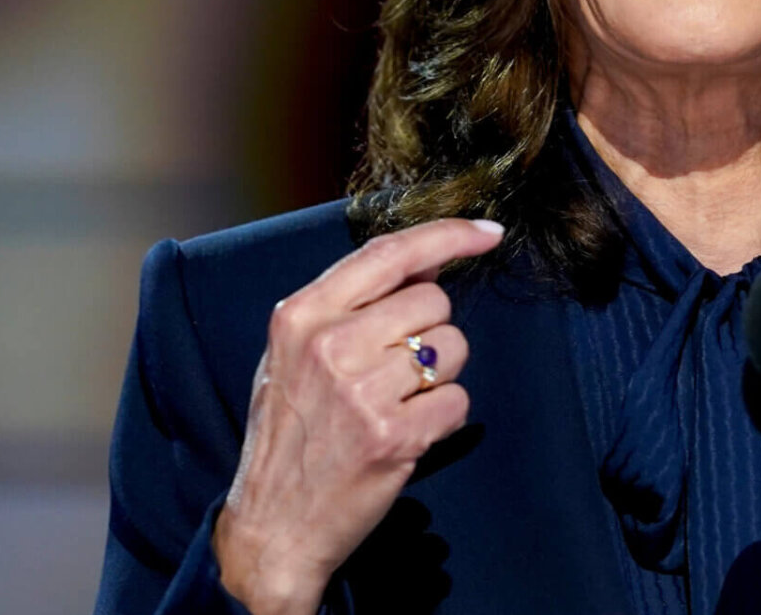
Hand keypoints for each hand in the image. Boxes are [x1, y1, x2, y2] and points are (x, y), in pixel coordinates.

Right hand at [212, 217, 504, 613]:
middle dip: (431, 332)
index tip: (488, 233)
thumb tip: (430, 262)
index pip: (388, 253)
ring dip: (439, 377)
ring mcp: (362, 392)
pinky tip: (406, 435)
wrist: (272, 528)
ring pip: (452, 348)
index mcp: (302, 315)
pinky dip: (441, 419)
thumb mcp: (296, 354)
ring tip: (396, 404)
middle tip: (395, 372)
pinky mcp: (393, 436)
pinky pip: (457, 401)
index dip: (447, 235)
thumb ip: (354, 305)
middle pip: (434, 301)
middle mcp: (330, 345)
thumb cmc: (289, 435)